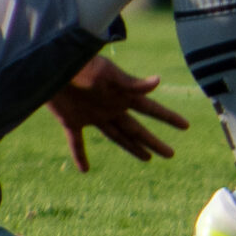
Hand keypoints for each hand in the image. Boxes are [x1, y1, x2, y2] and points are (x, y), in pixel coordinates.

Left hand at [47, 55, 188, 170]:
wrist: (50, 65)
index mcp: (122, 96)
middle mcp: (111, 107)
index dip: (168, 118)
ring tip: (147, 158)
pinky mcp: (71, 120)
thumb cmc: (81, 64)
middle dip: (154, 141)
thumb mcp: (108, 73)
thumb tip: (158, 82)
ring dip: (131, 147)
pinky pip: (77, 142)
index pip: (150, 110)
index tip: (185, 126)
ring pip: (116, 136)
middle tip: (170, 154)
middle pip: (136, 129)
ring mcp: (92, 115)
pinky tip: (84, 170)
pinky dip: (80, 155)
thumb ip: (131, 83)